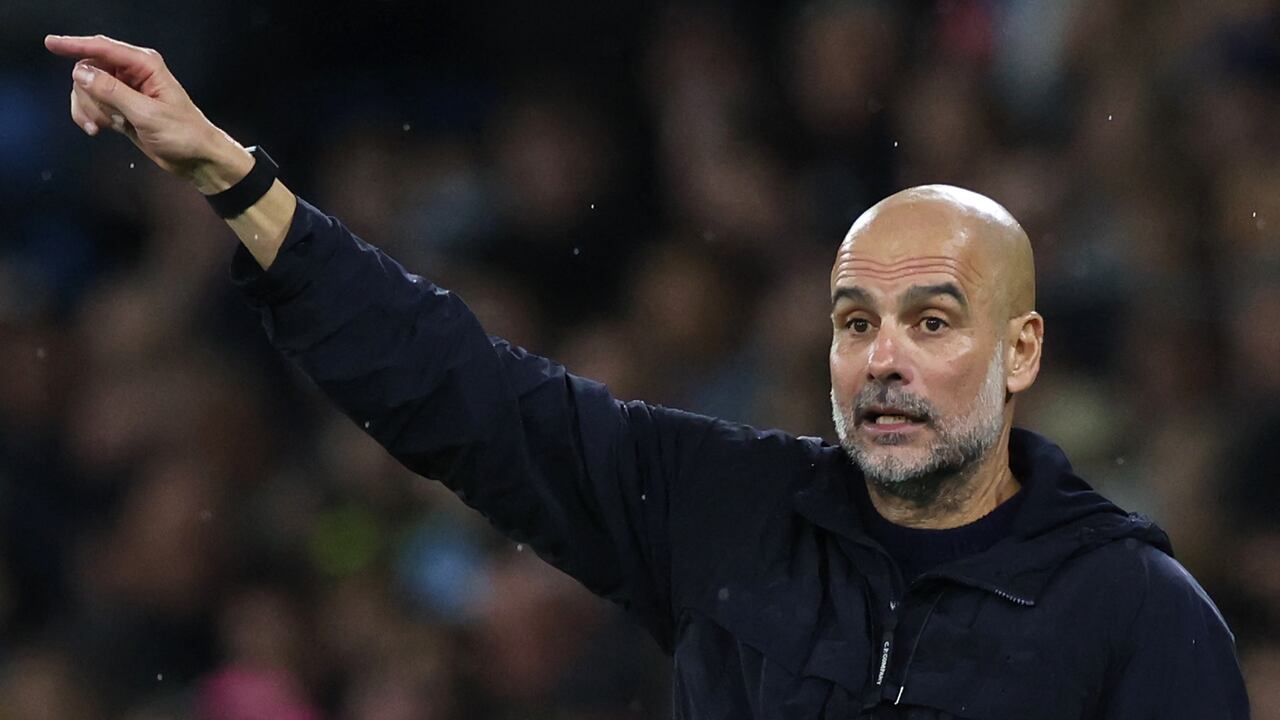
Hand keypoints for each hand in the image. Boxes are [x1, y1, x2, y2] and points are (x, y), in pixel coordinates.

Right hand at [45, 34, 252, 193]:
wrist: (197, 160)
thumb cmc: (184, 135)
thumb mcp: (147, 114)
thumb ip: (112, 91)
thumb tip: (81, 71)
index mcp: (145, 66)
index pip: (103, 48)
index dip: (75, 45)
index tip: (51, 43)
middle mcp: (134, 73)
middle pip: (89, 70)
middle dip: (87, 94)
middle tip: (102, 118)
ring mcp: (126, 91)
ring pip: (87, 89)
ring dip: (89, 109)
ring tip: (106, 126)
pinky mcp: (121, 108)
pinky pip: (92, 104)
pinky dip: (90, 116)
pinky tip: (100, 130)